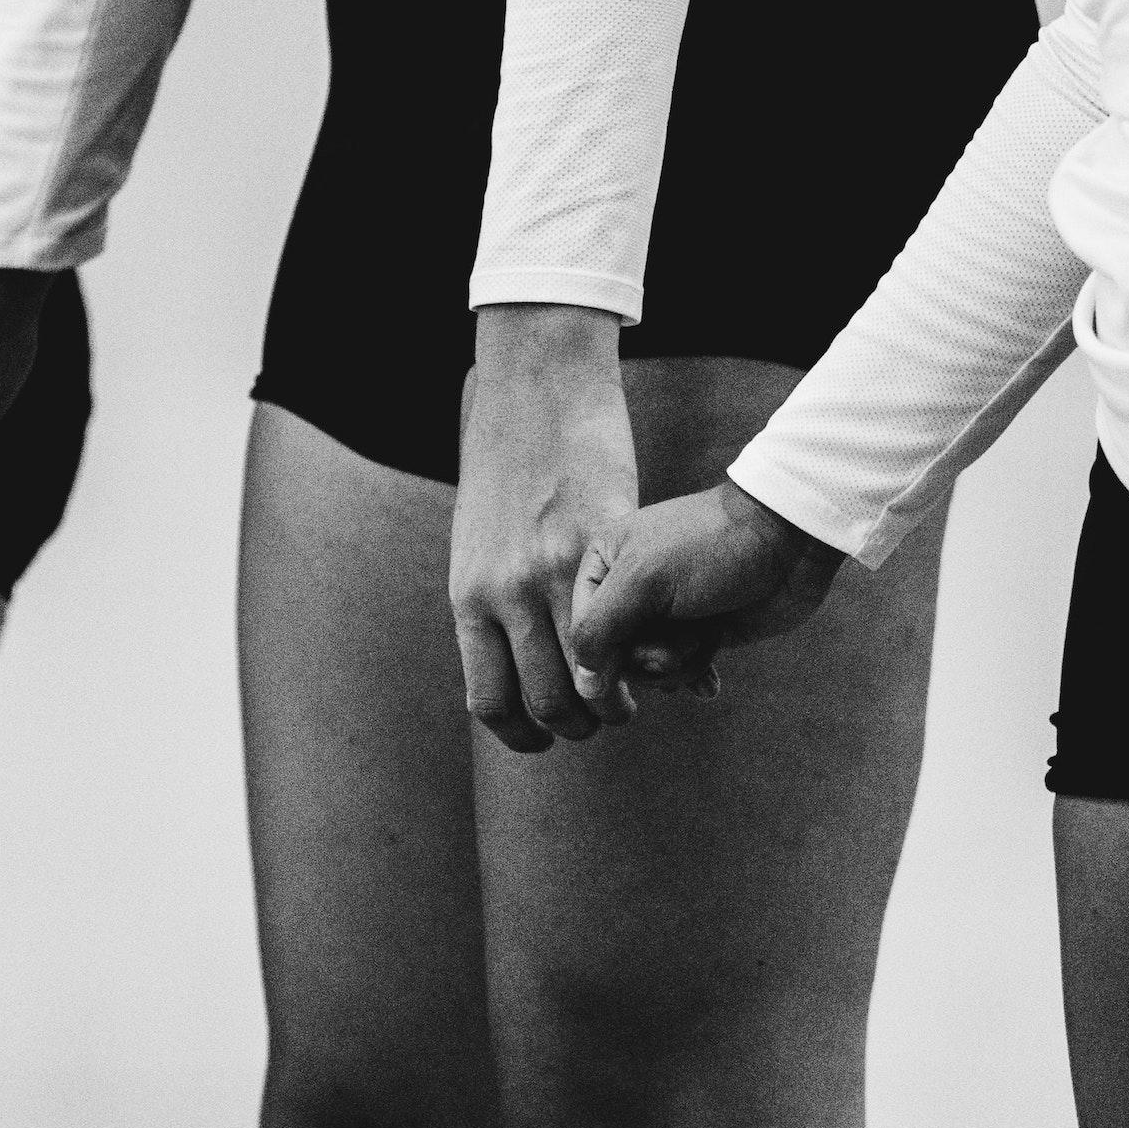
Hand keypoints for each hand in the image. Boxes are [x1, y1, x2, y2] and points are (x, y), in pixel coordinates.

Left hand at [451, 304, 637, 751]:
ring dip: (618, 700)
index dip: (524, 736)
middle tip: (606, 714)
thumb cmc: (509, 464)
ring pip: (590, 677)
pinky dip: (647, 655)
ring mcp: (551, 571)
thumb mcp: (480, 540)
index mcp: (468, 597)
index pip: (490, 701)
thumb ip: (497, 597)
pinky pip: (624, 628)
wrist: (533, 389)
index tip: (547, 738)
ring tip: (636, 690)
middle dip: (581, 725)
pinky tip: (659, 651)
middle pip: (547, 700)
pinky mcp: (600, 543)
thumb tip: (515, 646)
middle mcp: (504, 593)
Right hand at [566, 480, 847, 707]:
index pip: (577, 630)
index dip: (602, 650)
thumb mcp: (642, 579)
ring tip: (703, 628)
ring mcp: (662, 615)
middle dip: (647, 654)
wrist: (786, 541)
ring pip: (646, 670)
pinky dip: (699, 662)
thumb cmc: (709, 547)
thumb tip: (583, 687)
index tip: (634, 640)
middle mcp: (626, 591)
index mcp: (601, 562)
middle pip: (611, 657)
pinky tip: (716, 640)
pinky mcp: (695, 634)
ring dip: (679, 657)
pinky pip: (679, 671)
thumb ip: (598, 631)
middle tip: (675, 630)